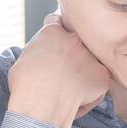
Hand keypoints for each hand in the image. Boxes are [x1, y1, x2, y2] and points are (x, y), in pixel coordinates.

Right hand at [7, 12, 110, 127]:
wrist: (41, 106)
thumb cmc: (26, 87)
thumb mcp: (23, 59)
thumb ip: (38, 50)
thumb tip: (42, 55)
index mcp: (52, 32)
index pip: (56, 21)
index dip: (54, 34)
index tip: (53, 46)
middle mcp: (74, 39)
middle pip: (76, 39)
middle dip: (71, 50)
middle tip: (63, 68)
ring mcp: (90, 56)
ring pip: (90, 60)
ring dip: (84, 69)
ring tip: (69, 88)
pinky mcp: (103, 75)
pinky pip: (98, 81)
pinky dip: (91, 91)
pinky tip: (77, 100)